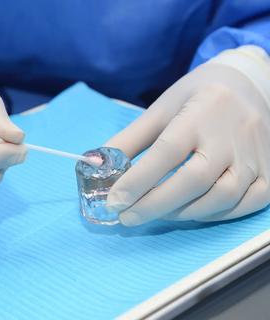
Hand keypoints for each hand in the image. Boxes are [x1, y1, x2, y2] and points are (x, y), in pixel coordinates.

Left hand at [106, 48, 269, 225]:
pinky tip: (191, 211)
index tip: (114, 201)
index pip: (167, 152)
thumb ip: (131, 138)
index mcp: (200, 112)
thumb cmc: (197, 96)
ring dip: (184, 213)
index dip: (138, 180)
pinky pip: (247, 203)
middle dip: (155, 205)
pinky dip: (216, 215)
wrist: (247, 85)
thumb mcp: (161, 108)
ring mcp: (255, 155)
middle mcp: (232, 135)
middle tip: (128, 217)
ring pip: (222, 197)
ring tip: (156, 213)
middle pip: (194, 180)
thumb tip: (100, 164)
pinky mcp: (269, 170)